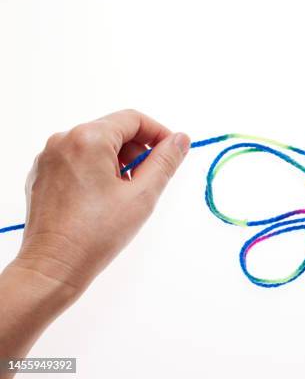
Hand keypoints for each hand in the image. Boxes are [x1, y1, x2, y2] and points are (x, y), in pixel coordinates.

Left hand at [13, 109, 189, 291]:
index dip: (159, 133)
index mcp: (88, 138)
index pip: (133, 119)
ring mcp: (49, 158)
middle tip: (151, 179)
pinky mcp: (42, 175)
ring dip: (119, 161)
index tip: (173, 153)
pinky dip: (97, 170)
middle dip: (138, 150)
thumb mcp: (142, 195)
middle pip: (113, 130)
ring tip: (128, 193)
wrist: (53, 267)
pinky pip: (77, 160)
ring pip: (95, 145)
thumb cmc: (97, 234)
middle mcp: (64, 140)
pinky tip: (105, 199)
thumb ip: (165, 161)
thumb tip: (181, 139)